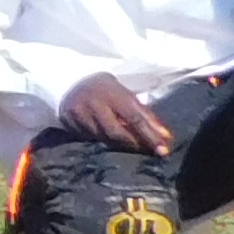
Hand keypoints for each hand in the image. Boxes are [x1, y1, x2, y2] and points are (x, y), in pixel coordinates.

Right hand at [59, 69, 177, 156]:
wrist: (70, 82)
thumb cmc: (106, 89)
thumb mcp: (126, 94)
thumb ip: (144, 114)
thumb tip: (165, 136)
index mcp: (112, 93)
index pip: (134, 118)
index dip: (150, 136)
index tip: (163, 151)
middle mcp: (94, 104)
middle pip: (117, 133)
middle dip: (135, 144)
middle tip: (147, 151)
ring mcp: (78, 114)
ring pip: (102, 139)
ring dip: (119, 145)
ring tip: (129, 146)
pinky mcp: (67, 123)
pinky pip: (88, 139)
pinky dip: (100, 142)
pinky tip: (106, 139)